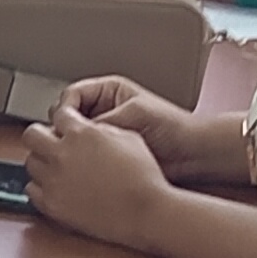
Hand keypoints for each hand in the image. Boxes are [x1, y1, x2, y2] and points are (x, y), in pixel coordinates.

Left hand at [20, 100, 174, 246]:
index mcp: (81, 133)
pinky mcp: (52, 204)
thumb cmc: (143, 177)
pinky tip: (53, 187)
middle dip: (41, 135)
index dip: (64, 119)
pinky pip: (31, 191)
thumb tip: (91, 128)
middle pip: (32, 134)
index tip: (65, 125)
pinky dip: (39, 187)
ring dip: (41, 161)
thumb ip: (102, 128)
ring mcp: (54, 180)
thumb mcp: (129, 137)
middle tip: (50, 143)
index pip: (59, 114)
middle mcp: (62, 154)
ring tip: (55, 167)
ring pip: (30, 162)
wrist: (145, 211)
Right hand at [61, 75, 250, 187]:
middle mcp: (103, 110)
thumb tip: (74, 131)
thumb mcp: (132, 114)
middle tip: (71, 142)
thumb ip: (101, 121)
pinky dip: (83, 160)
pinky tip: (88, 166)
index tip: (66, 124)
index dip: (66, 110)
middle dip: (67, 129)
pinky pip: (85, 155)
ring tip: (82, 155)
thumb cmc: (171, 127)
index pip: (71, 95)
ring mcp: (104, 132)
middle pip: (67, 117)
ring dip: (75, 146)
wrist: (190, 153)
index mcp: (107, 91)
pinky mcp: (106, 153)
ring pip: (74, 138)